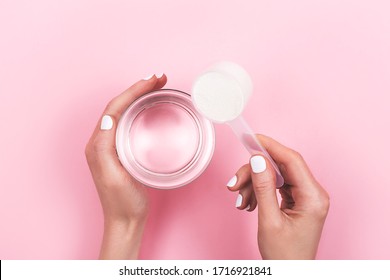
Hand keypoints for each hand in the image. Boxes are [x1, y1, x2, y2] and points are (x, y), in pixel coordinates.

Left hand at [85, 74, 166, 258]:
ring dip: (139, 97)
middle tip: (158, 79)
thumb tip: (108, 120)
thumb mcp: (114, 177)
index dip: (133, 91)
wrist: (126, 220)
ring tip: (156, 87)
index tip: (152, 80)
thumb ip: (106, 149)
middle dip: (138, 89)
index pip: (114, 108)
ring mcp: (111, 146)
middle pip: (119, 106)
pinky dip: (140, 110)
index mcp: (98, 144)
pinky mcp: (121, 151)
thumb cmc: (123, 202)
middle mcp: (101, 141)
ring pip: (123, 112)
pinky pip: (128, 122)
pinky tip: (150, 108)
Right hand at [227, 134, 329, 258]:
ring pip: (275, 175)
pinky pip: (275, 185)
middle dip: (253, 172)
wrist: (289, 274)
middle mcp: (313, 193)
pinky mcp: (297, 200)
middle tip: (234, 184)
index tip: (251, 137)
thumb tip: (257, 159)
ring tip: (240, 201)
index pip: (292, 160)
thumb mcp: (269, 220)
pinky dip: (259, 190)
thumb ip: (263, 187)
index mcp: (313, 197)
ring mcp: (305, 196)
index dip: (270, 145)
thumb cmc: (284, 255)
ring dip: (253, 184)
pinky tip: (248, 203)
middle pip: (280, 167)